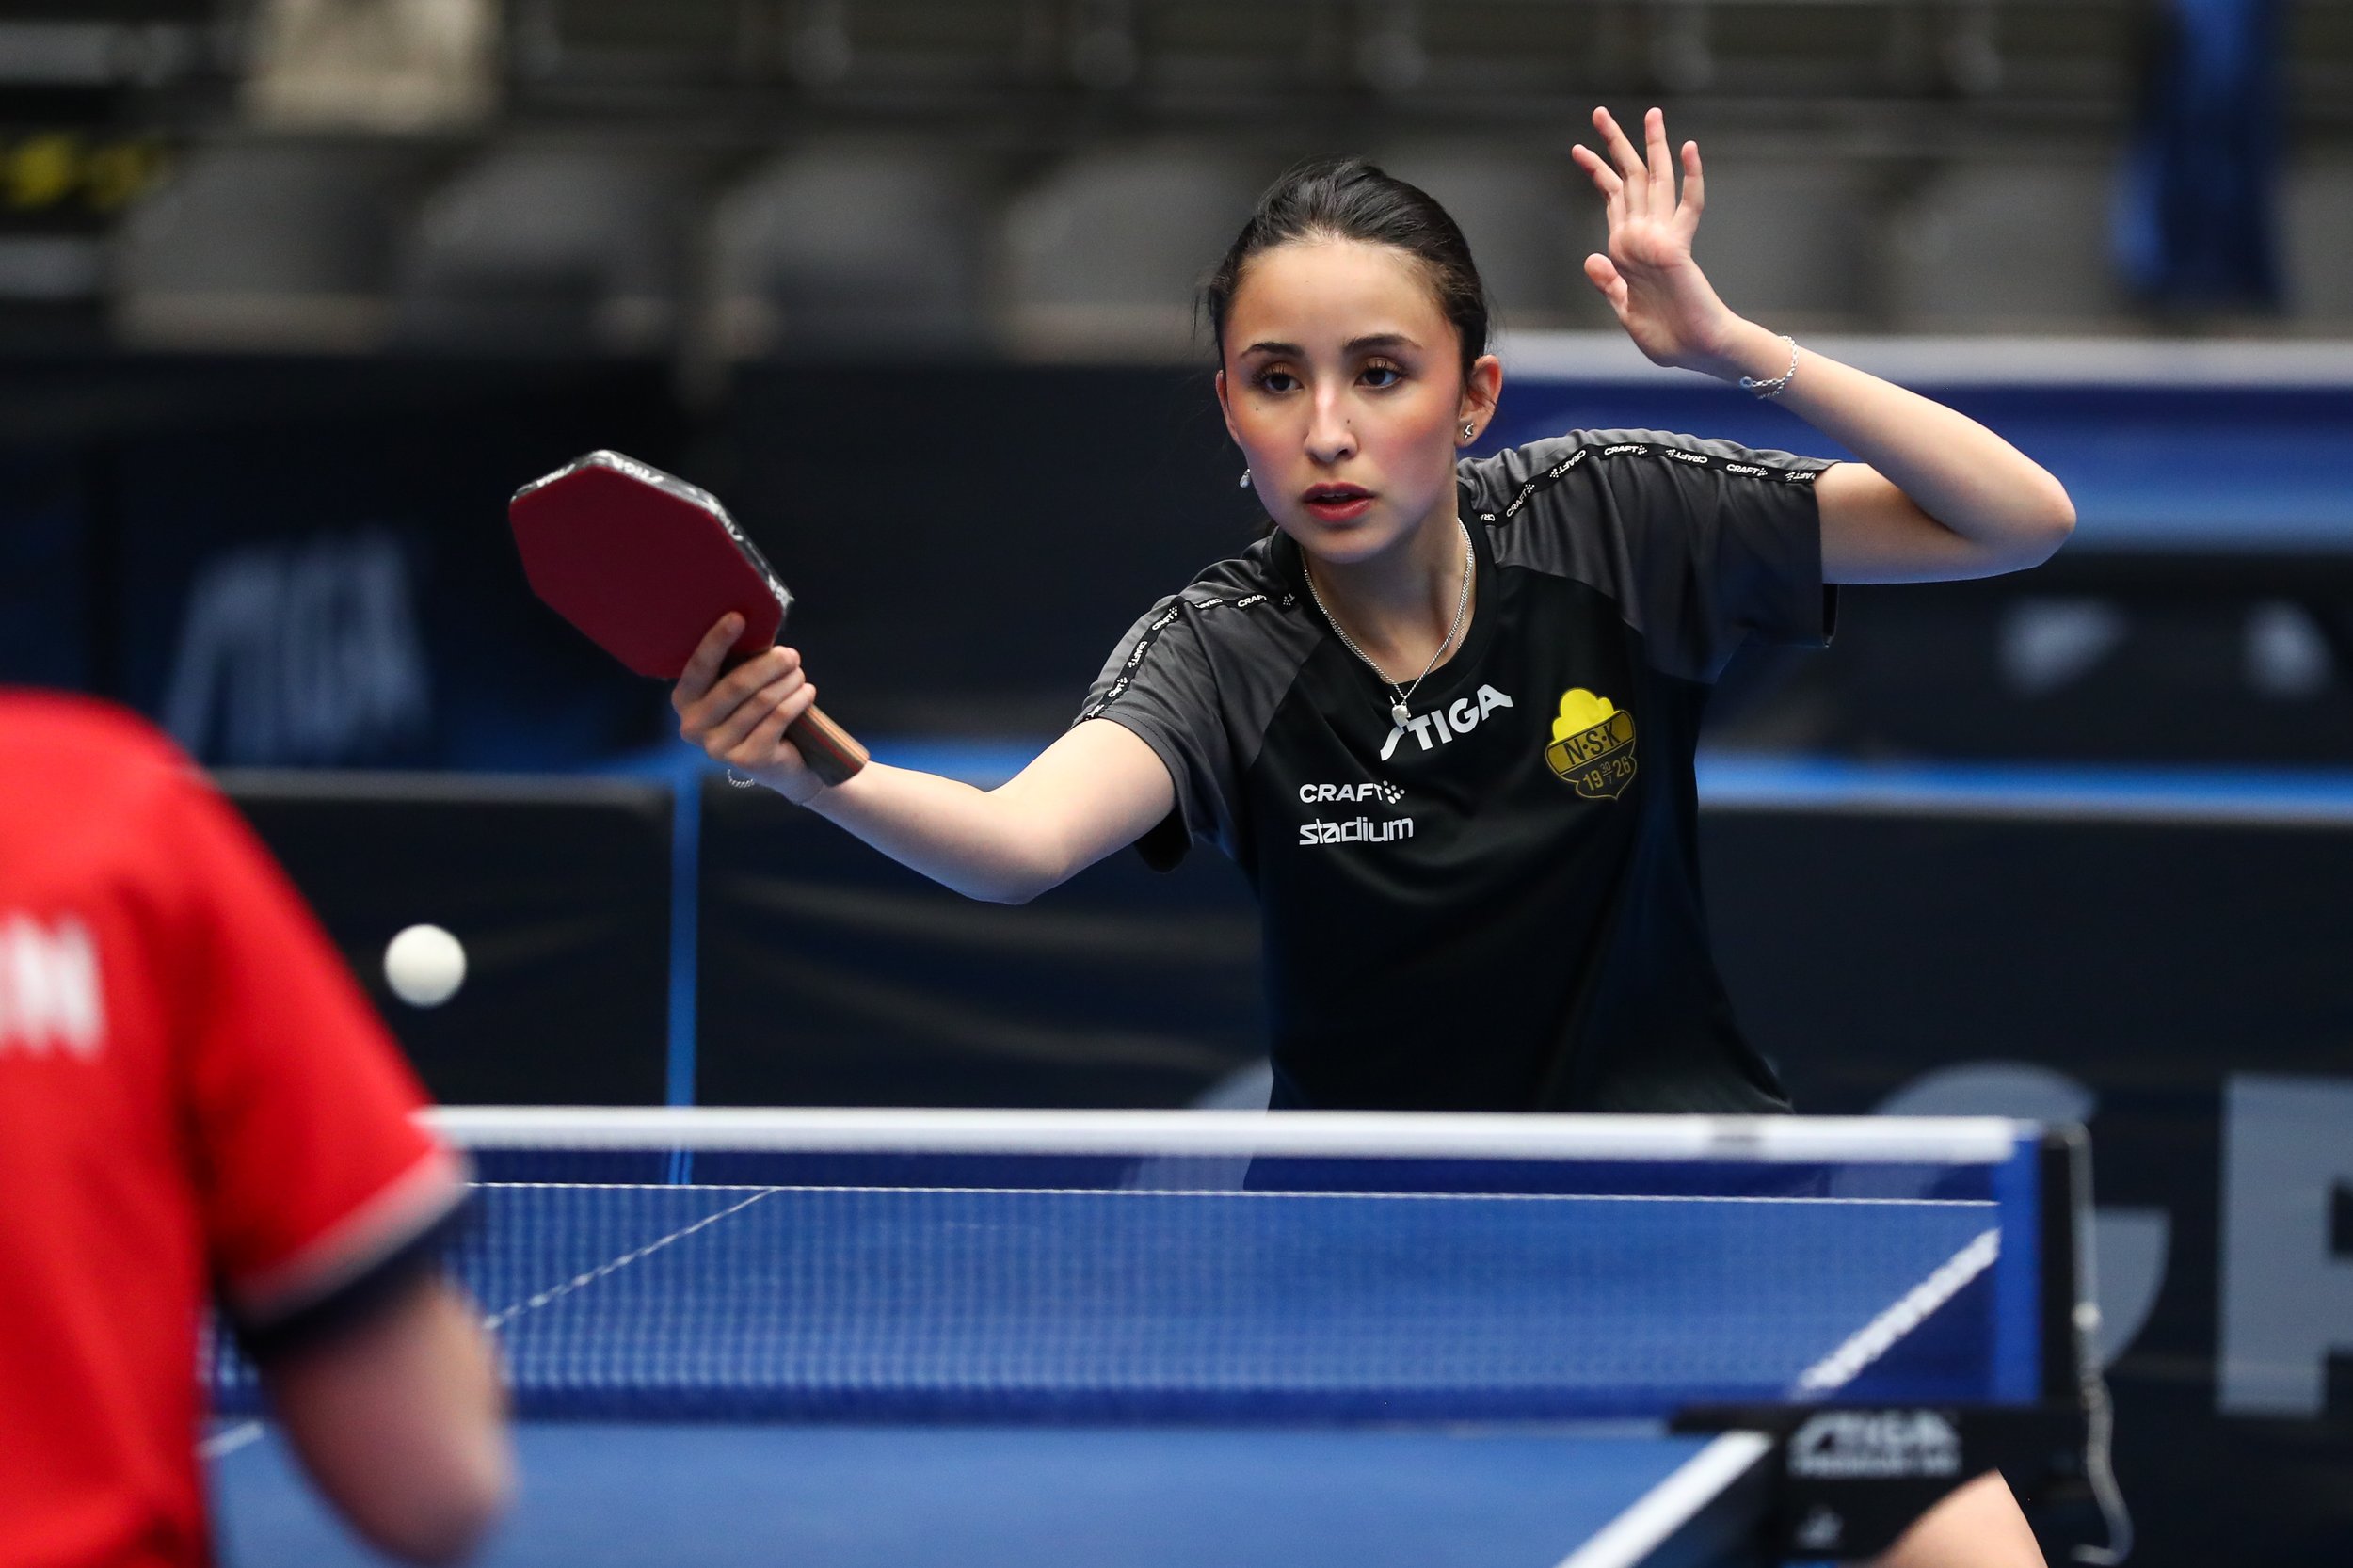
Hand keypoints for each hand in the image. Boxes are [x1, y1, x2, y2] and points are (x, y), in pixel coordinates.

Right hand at [672, 614, 824, 802]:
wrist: (778, 763)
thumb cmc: (755, 711)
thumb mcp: (740, 685)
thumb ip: (738, 661)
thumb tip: (757, 621)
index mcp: (684, 701)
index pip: (699, 667)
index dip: (717, 641)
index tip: (738, 617)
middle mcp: (693, 727)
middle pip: (736, 684)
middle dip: (769, 664)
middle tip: (791, 655)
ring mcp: (718, 748)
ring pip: (762, 701)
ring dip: (788, 682)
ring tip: (799, 674)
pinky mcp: (748, 760)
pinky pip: (778, 718)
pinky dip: (797, 700)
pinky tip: (807, 692)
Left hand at [1569, 107, 1751, 378]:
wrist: (1697, 351)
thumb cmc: (1667, 336)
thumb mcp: (1625, 309)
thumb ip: (1609, 283)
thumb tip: (1591, 257)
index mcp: (1628, 249)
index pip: (1612, 199)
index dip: (1598, 172)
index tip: (1578, 148)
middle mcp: (1644, 235)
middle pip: (1630, 179)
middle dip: (1614, 145)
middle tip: (1598, 112)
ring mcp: (1661, 238)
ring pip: (1657, 181)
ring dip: (1652, 146)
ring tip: (1650, 113)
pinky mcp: (1677, 247)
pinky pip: (1688, 205)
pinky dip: (1691, 177)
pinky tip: (1688, 148)